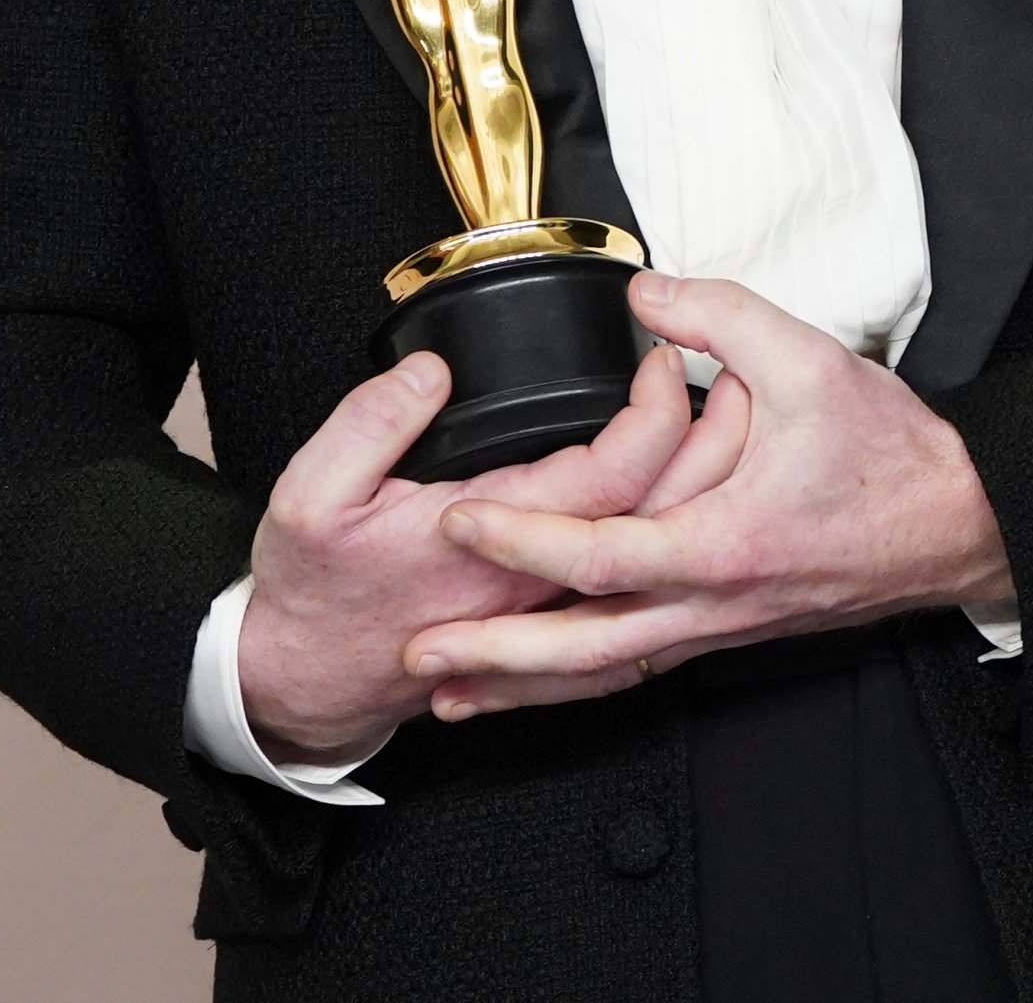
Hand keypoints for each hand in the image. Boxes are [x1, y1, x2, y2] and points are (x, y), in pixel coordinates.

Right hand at [234, 339, 692, 761]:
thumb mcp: (310, 497)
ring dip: (703, 486)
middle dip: (705, 441)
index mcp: (491, 541)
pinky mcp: (547, 614)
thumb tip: (432, 370)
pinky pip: (636, 578)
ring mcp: (549, 604)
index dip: (650, 411)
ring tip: (725, 422)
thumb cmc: (312, 589)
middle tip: (714, 373)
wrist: (307, 677)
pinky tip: (689, 496)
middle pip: (659, 516)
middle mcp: (537, 582)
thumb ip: (371, 424)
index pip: (610, 476)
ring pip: (657, 550)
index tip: (656, 354)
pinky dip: (674, 533)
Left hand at [406, 272, 1015, 720]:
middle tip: (421, 652)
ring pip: (609, 672)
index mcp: (729, 542)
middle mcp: (716, 601)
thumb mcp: (810, 359)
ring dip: (527, 686)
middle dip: (499, 657)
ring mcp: (721, 625)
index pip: (604, 553)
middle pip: (589, 650)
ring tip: (451, 692)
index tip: (461, 518)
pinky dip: (577, 679)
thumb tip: (644, 296)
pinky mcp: (727, 628)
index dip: (526, 538)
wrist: (958, 524)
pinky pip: (637, 664)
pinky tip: (534, 681)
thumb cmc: (892, 456)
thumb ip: (718, 316)